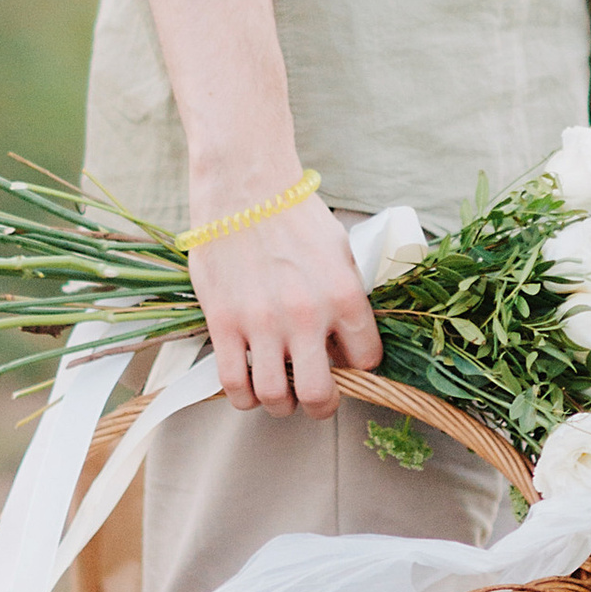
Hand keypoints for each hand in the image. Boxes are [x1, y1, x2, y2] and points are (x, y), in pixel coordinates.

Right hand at [188, 183, 379, 417]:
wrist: (244, 186)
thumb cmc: (295, 214)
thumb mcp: (340, 251)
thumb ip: (347, 298)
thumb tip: (346, 341)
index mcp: (344, 295)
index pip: (366, 360)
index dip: (360, 368)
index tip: (349, 365)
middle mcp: (306, 316)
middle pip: (319, 396)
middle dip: (322, 405)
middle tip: (316, 397)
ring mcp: (261, 323)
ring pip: (274, 397)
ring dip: (281, 404)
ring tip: (281, 392)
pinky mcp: (223, 323)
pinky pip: (233, 384)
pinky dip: (244, 396)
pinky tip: (250, 385)